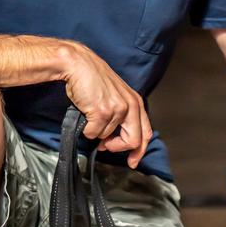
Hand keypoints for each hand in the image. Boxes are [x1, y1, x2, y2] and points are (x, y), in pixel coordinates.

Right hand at [59, 42, 151, 168]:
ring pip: (108, 137)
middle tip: (107, 146)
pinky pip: (94, 133)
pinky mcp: (102, 111)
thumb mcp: (116, 96)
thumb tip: (116, 139)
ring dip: (97, 133)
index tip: (132, 161)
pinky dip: (87, 130)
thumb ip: (123, 116)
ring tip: (91, 118)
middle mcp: (130, 105)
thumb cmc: (93, 80)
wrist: (79, 65)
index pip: (146, 132)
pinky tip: (85, 116)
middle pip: (134, 141)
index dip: (140, 151)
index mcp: (136, 102)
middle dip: (118, 147)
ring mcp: (117, 109)